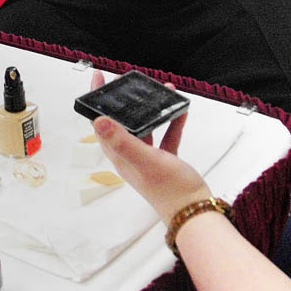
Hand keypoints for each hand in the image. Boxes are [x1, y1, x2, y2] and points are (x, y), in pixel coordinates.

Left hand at [89, 70, 203, 225]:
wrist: (193, 211)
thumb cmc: (170, 190)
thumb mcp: (145, 159)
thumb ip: (123, 140)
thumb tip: (98, 120)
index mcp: (120, 156)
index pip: (101, 125)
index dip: (97, 101)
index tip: (98, 79)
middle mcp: (130, 156)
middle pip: (121, 123)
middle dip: (125, 101)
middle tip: (129, 82)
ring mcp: (148, 158)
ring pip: (145, 127)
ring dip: (150, 109)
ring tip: (160, 91)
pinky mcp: (165, 161)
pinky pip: (166, 136)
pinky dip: (171, 122)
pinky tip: (180, 111)